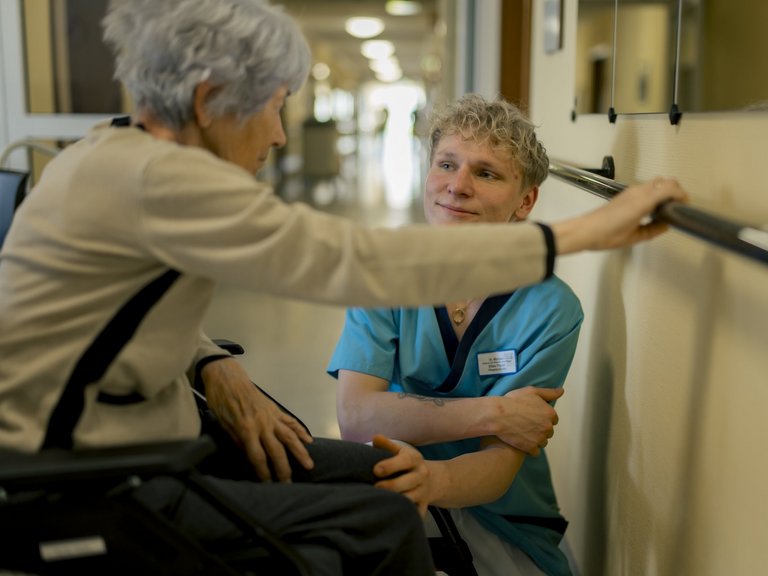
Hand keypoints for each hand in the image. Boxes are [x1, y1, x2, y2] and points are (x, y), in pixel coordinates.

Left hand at [202, 357, 313, 481]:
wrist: (227, 378)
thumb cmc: (220, 402)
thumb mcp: (223, 424)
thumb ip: (238, 441)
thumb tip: (249, 456)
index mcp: (246, 429)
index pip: (258, 456)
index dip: (264, 472)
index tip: (268, 485)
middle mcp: (262, 424)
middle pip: (277, 450)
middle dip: (284, 469)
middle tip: (289, 484)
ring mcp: (271, 416)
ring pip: (290, 436)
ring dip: (300, 452)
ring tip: (309, 465)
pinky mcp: (275, 409)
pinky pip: (290, 422)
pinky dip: (301, 431)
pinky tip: (309, 441)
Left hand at [371, 435, 433, 516]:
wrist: (431, 479)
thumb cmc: (406, 464)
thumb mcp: (399, 451)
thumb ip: (386, 445)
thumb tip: (375, 438)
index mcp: (414, 459)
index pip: (405, 461)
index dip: (390, 465)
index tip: (375, 470)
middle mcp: (421, 475)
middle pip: (408, 482)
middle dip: (390, 486)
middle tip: (375, 488)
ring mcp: (423, 492)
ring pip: (410, 499)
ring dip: (395, 502)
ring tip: (379, 502)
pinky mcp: (423, 506)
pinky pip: (415, 514)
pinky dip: (405, 516)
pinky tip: (390, 515)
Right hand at [494, 387, 562, 455]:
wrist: (498, 415)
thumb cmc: (513, 401)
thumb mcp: (531, 391)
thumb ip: (548, 392)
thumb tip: (561, 391)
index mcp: (550, 413)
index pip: (554, 419)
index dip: (544, 418)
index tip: (534, 417)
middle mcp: (548, 427)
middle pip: (549, 431)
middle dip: (541, 429)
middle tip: (527, 424)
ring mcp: (540, 438)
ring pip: (543, 442)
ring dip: (536, 439)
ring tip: (524, 433)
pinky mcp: (531, 448)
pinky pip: (535, 452)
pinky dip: (530, 448)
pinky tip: (522, 442)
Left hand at [552, 177, 688, 253]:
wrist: (586, 230)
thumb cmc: (609, 235)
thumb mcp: (634, 237)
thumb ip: (653, 230)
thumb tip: (666, 225)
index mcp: (644, 201)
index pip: (670, 188)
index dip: (681, 195)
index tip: (686, 206)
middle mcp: (638, 192)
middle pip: (664, 181)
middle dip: (675, 190)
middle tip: (677, 206)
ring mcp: (630, 192)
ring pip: (654, 183)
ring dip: (664, 190)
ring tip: (665, 208)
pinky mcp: (624, 195)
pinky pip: (645, 188)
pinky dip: (654, 193)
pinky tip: (651, 209)